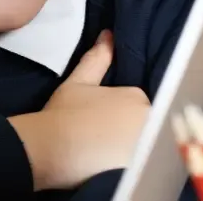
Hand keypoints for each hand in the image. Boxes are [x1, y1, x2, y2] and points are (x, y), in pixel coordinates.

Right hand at [8, 30, 150, 190]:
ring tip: (104, 153)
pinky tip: (110, 165)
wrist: (51, 150)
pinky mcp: (143, 169)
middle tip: (100, 138)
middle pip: (144, 123)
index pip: (135, 103)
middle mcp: (152, 121)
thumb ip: (97, 59)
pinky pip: (142, 164)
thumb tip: (108, 34)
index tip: (97, 121)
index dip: (116, 112)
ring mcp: (150, 147)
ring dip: (130, 146)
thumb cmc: (63, 113)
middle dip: (128, 129)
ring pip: (144, 144)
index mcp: (139, 98)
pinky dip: (130, 164)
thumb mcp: (77, 83)